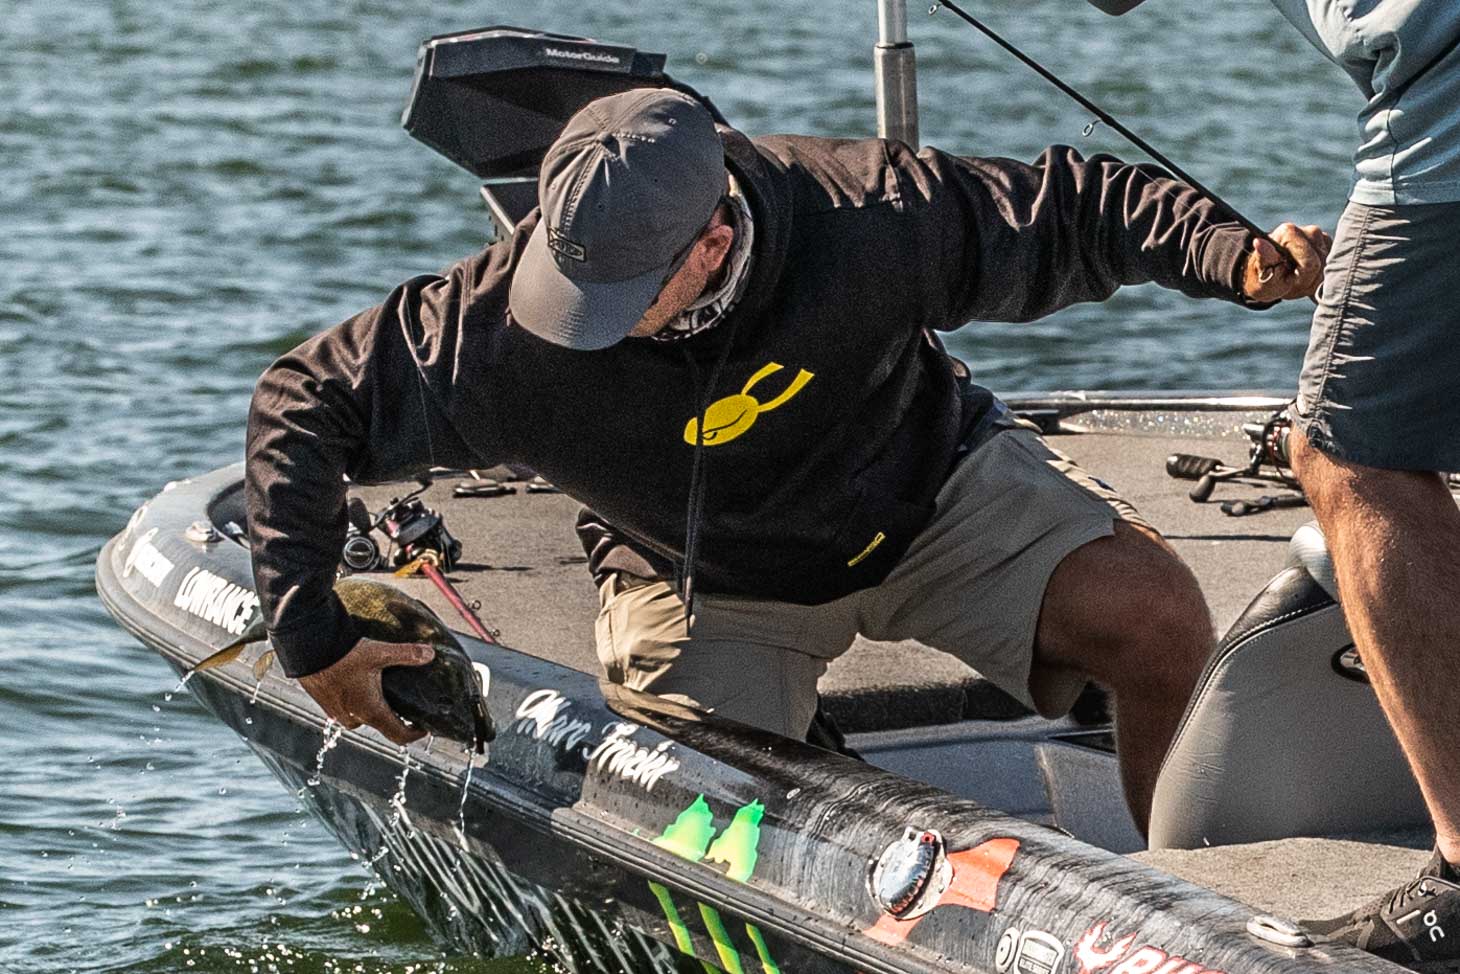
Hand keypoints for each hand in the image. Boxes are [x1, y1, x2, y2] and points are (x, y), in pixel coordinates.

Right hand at [298, 639, 434, 745]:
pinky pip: (347, 709)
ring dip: (373, 707)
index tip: (424, 727)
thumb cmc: (342, 654)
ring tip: (382, 690)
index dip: (414, 733)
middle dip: (394, 715)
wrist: (307, 650)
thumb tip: (430, 654)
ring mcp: (337, 713)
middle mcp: (354, 717)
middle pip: (382, 724)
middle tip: (405, 701)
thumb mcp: (379, 653)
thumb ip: (407, 654)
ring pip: (363, 717)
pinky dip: (356, 701)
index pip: (398, 735)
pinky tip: (359, 684)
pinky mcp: (326, 705)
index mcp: (370, 711)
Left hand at [1242, 222, 1330, 302]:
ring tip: (1297, 278)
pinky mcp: (1328, 243)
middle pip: (1322, 265)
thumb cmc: (1264, 277)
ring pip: (1329, 266)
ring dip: (1314, 279)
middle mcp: (1309, 230)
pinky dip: (1320, 274)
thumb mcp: (1263, 275)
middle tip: (1292, 282)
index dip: (1302, 279)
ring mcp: (1320, 236)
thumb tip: (1258, 242)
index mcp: (1289, 232)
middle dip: (1308, 280)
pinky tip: (1306, 273)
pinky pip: (1332, 265)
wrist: (1269, 273)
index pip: (1311, 264)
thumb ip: (1266, 258)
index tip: (1289, 280)